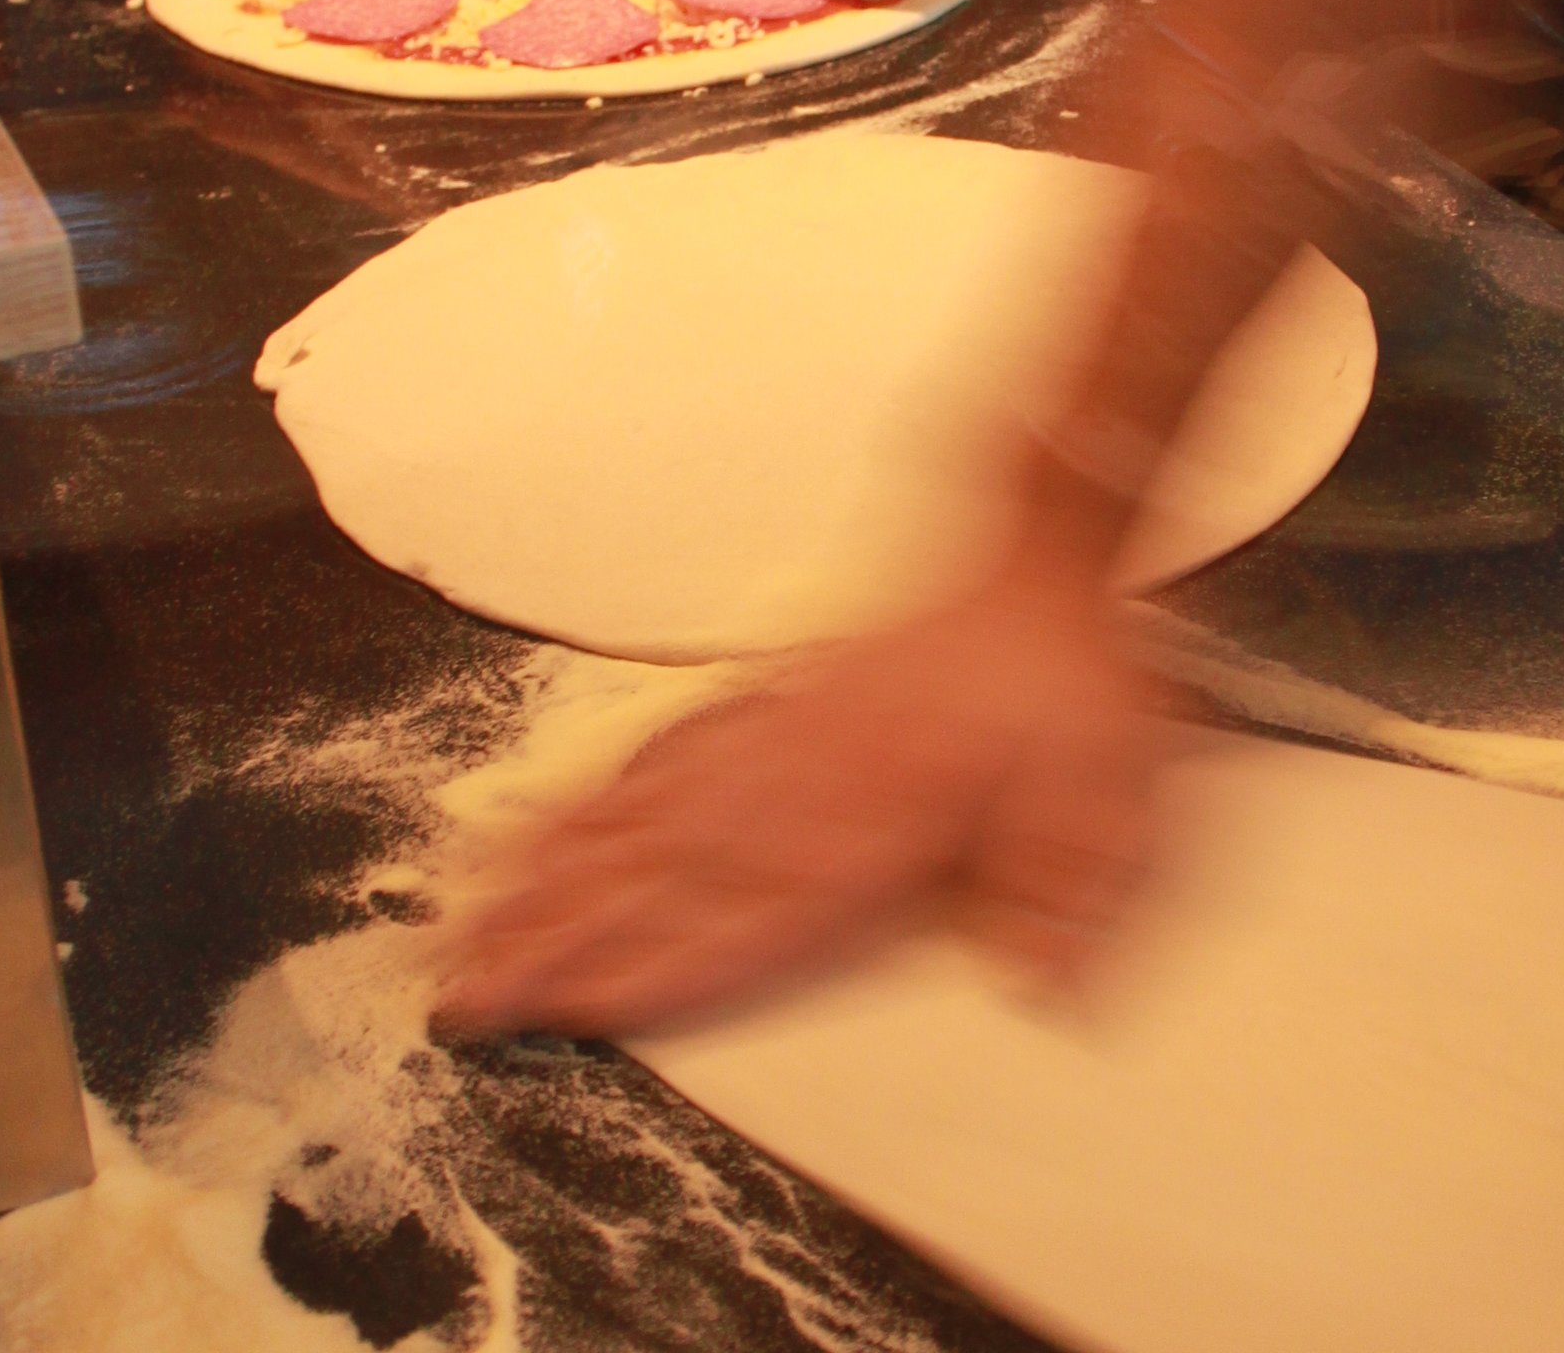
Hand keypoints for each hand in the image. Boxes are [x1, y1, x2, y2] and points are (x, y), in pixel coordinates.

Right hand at [438, 542, 1173, 1036]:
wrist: (1041, 551)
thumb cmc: (1072, 676)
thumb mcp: (1109, 792)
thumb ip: (1064, 894)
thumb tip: (1037, 991)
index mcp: (873, 820)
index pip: (740, 914)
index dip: (646, 968)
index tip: (557, 1010)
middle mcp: (797, 783)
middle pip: (650, 875)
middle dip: (546, 938)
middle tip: (454, 989)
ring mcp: (771, 738)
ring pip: (632, 818)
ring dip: (539, 873)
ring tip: (455, 918)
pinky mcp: (767, 702)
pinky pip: (657, 757)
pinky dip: (588, 793)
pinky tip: (540, 822)